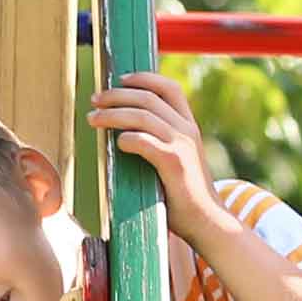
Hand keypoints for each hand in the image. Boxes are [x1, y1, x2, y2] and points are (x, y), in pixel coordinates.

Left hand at [85, 70, 221, 216]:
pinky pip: (145, 142)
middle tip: (94, 100)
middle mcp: (187, 130)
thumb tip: (126, 133)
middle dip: (117, 94)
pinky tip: (117, 143)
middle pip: (148, 97)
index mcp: (189, 126)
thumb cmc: (185, 195)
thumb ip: (161, 143)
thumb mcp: (179, 160)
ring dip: (113, 114)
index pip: (169, 88)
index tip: (119, 80)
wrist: (208, 222)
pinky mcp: (174, 164)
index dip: (143, 78)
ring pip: (143, 115)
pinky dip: (127, 138)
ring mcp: (182, 145)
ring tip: (93, 119)